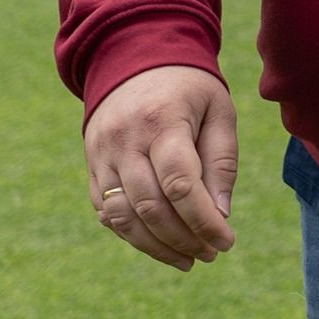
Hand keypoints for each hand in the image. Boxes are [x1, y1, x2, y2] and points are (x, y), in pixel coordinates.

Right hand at [86, 65, 237, 270]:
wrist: (134, 59)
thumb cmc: (189, 88)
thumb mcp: (218, 110)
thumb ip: (221, 160)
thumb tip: (221, 214)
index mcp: (162, 120)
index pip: (181, 184)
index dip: (204, 221)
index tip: (227, 242)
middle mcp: (125, 140)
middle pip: (151, 206)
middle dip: (184, 238)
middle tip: (211, 254)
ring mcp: (102, 155)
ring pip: (124, 217)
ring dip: (157, 247)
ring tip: (189, 259)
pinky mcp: (92, 167)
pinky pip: (107, 213)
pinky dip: (133, 235)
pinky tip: (160, 244)